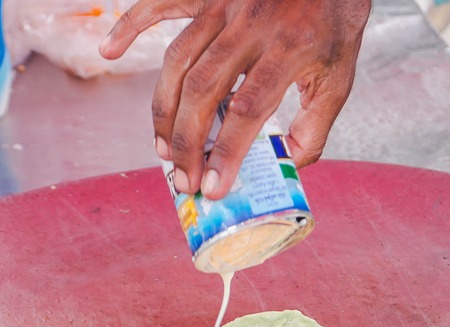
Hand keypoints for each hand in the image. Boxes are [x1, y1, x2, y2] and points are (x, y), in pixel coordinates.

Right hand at [100, 0, 370, 198]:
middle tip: (183, 178)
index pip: (249, 109)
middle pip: (204, 89)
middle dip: (188, 141)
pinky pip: (161, 4)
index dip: (227, 152)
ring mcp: (224, 4)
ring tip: (163, 149)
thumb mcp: (340, 76)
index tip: (213, 186)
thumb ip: (314, 125)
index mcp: (289, 49)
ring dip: (164, 108)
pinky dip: (131, 25)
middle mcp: (251, 25)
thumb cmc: (334, 21)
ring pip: (179, 59)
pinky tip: (109, 50)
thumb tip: (284, 166)